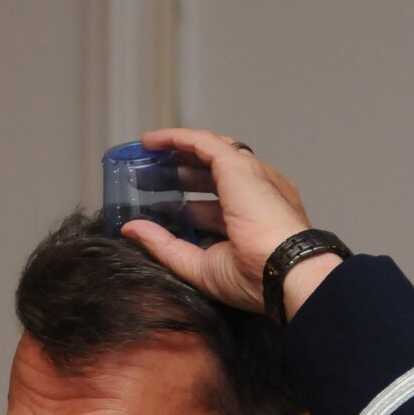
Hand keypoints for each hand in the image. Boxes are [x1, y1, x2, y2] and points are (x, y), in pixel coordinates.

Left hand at [119, 127, 333, 318]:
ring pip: (208, 153)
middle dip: (179, 175)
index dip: (187, 203)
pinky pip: (202, 142)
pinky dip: (176, 138)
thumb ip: (165, 246)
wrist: (282, 268)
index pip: (215, 205)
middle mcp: (255, 193)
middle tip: (148, 180)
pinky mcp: (238, 164)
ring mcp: (250, 176)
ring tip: (147, 155)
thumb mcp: (199, 265)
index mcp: (253, 219)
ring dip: (176, 154)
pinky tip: (151, 140)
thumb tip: (131, 230)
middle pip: (211, 174)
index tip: (162, 207)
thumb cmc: (252, 276)